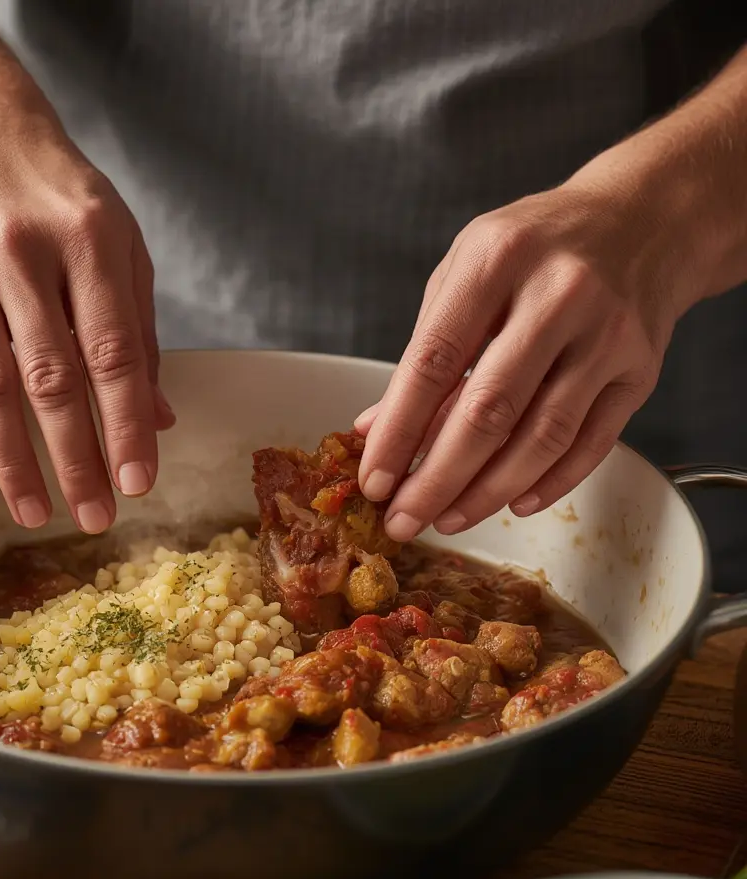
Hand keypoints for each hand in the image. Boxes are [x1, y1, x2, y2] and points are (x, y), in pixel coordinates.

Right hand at [0, 117, 173, 533]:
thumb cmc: (64, 199)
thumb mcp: (121, 248)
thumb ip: (138, 332)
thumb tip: (157, 419)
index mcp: (89, 241)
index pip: (112, 353)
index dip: (125, 424)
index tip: (137, 483)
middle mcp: (22, 253)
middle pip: (50, 378)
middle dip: (75, 457)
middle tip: (94, 518)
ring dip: (11, 458)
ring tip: (33, 512)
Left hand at [356, 180, 684, 540]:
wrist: (644, 218)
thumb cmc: (537, 246)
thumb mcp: (467, 272)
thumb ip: (425, 347)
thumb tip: (377, 428)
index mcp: (496, 261)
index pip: (433, 363)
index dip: (398, 431)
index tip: (375, 479)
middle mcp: (558, 295)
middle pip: (488, 411)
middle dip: (437, 479)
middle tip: (405, 519)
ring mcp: (607, 334)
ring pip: (542, 437)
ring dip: (488, 491)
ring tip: (448, 518)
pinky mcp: (642, 369)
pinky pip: (592, 443)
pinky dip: (550, 482)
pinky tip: (514, 502)